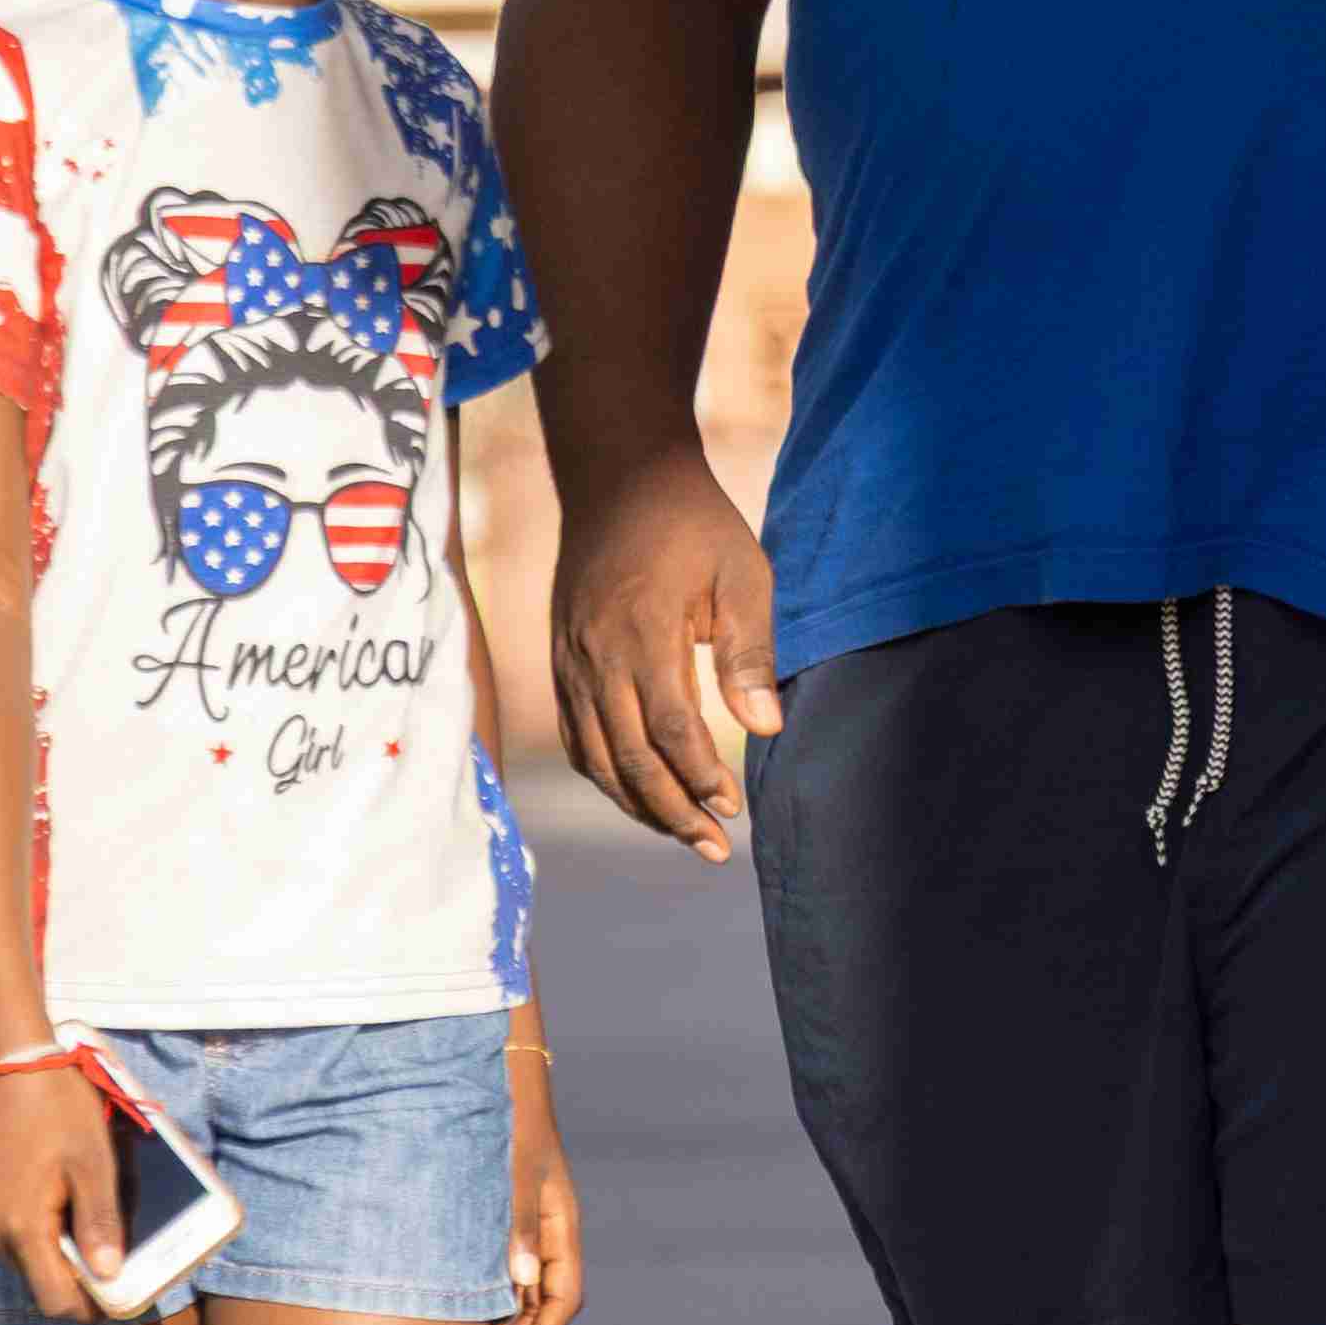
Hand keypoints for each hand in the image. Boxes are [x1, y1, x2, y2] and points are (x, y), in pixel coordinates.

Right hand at [0, 1057, 120, 1320]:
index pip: (53, 1299)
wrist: (1, 1057)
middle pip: (30, 1272)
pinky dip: (5, 1214)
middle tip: (87, 1229)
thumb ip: (100, 1222)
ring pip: (6, 1247)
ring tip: (56, 1193)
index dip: (84, 1305)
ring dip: (32, 1236)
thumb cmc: (54, 1104)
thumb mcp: (92, 1160)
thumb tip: (108, 1274)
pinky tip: (24, 1179)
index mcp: (20, 1227)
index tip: (107, 1297)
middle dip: (61, 1263)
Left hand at [487, 1029, 585, 1324]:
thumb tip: (521, 1282)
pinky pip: (492, 1275)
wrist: (487, 1081)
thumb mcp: (514, 1171)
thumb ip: (517, 1222)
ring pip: (514, 1295)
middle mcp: (542, 1234)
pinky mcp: (489, 1226)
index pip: (564, 1294)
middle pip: (539, 1304)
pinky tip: (452, 1323)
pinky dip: (480, 1303)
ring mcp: (517, 1231)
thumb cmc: (504, 1123)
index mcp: (560, 1224)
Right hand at [552, 460, 785, 863]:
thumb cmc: (693, 524)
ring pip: (594, 756)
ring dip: (636, 804)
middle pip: (626, 757)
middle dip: (671, 812)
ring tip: (681, 834)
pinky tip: (635, 793)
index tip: (732, 808)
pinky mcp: (560, 661)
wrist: (619, 478)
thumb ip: (750, 651)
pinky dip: (603, 774)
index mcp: (642, 632)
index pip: (668, 729)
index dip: (698, 777)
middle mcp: (595, 655)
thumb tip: (766, 729)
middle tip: (714, 846)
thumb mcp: (742, 572)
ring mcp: (569, 661)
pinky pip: (575, 735)